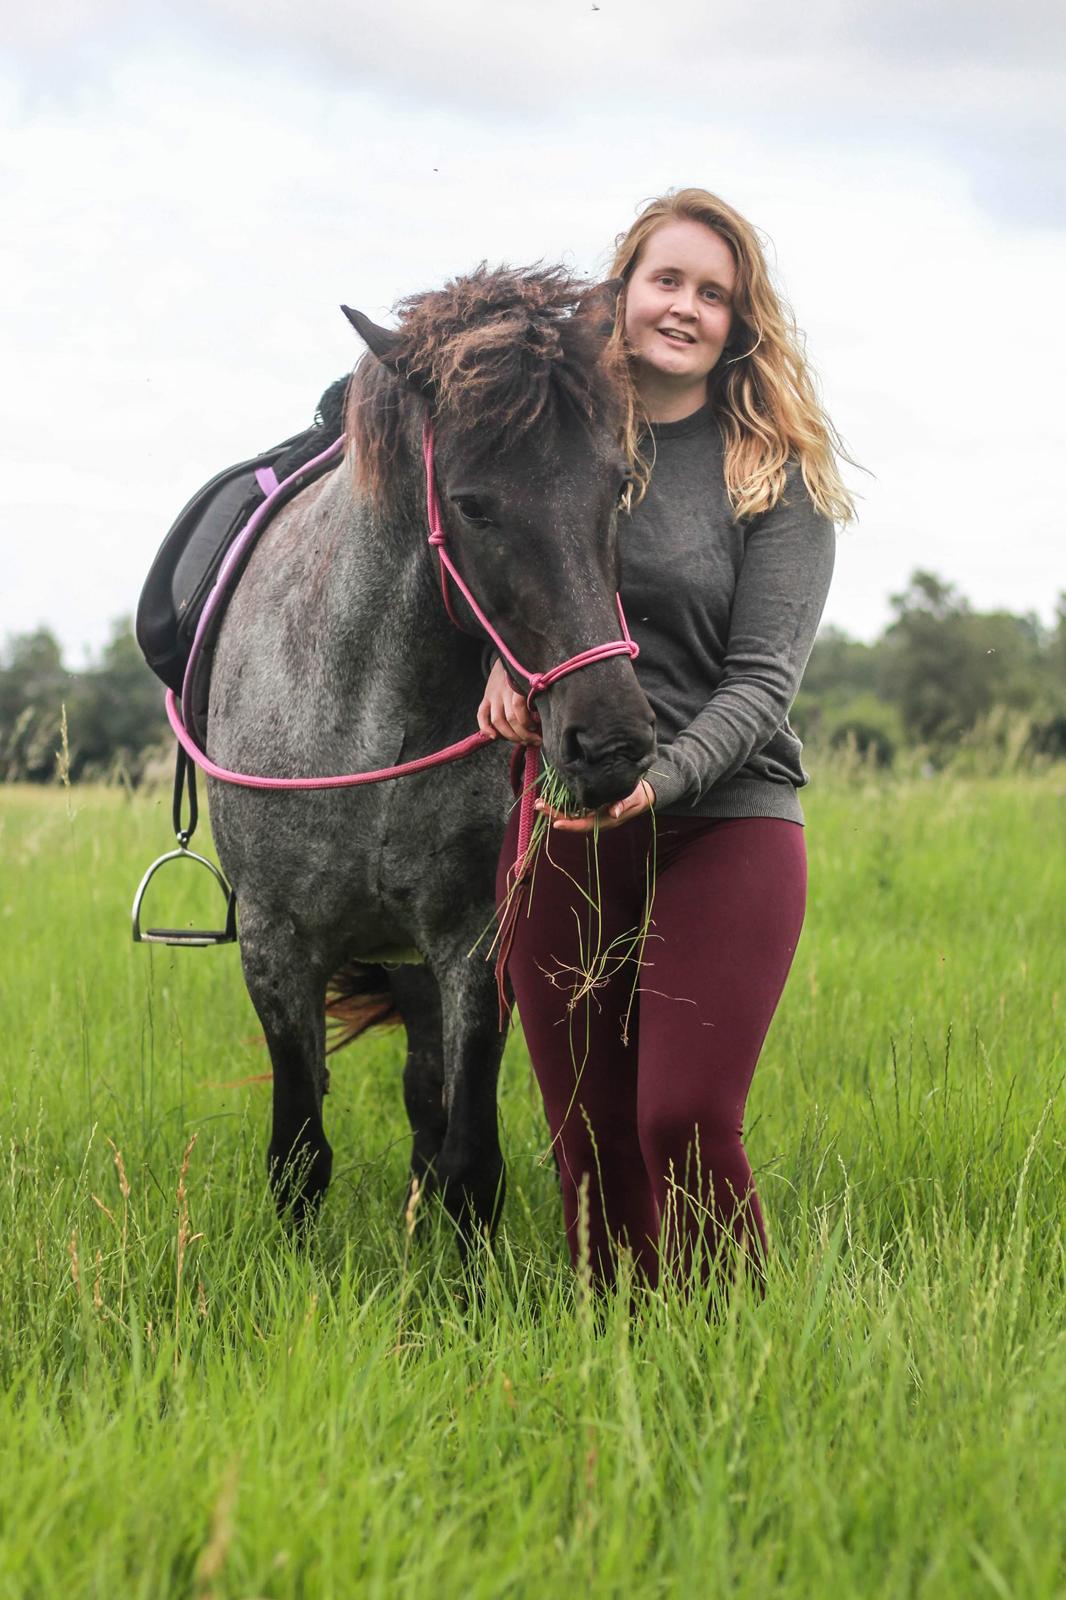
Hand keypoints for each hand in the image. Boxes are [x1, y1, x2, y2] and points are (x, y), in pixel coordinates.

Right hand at [477, 657, 541, 744]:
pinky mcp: (486, 697)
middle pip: (510, 718)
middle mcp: (504, 689)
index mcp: (518, 683)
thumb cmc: (527, 671)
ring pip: (498, 720)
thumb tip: (544, 718)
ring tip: (523, 741)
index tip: (541, 731)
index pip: (519, 708)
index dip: (529, 723)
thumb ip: (537, 694)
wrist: (510, 653)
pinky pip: (481, 714)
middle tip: (535, 741)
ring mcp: (493, 694)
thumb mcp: (534, 678)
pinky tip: (494, 737)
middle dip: (523, 734)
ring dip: (510, 735)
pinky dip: (485, 727)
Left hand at [534, 777, 655, 832]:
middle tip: (538, 805)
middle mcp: (595, 819)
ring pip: (570, 815)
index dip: (569, 825)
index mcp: (604, 821)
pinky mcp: (590, 806)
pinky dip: (561, 803)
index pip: (584, 825)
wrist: (643, 794)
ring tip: (539, 801)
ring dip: (554, 809)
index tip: (555, 823)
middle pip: (571, 821)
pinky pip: (573, 807)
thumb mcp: (633, 799)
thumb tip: (613, 813)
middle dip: (554, 815)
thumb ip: (623, 805)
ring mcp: (591, 813)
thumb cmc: (638, 796)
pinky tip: (550, 796)